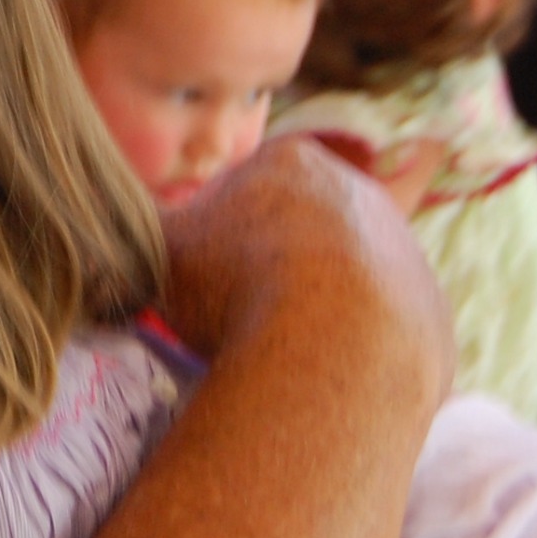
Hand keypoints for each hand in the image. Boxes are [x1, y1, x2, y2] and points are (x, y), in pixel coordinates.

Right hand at [155, 137, 452, 400]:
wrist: (332, 351)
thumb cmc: (234, 288)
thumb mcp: (161, 252)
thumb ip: (140, 233)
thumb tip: (107, 233)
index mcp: (292, 163)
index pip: (249, 183)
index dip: (220, 227)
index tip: (207, 270)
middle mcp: (358, 193)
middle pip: (304, 224)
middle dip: (274, 261)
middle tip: (240, 309)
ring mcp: (404, 250)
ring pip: (349, 274)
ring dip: (319, 303)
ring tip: (281, 349)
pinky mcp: (429, 309)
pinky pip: (383, 327)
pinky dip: (355, 346)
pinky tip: (325, 374)